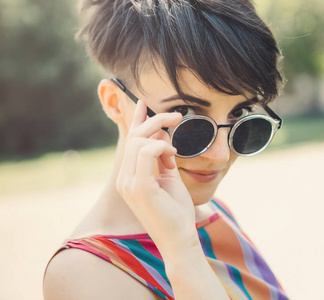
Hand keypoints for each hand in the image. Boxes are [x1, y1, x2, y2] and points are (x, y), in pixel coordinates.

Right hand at [116, 100, 197, 254]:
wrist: (179, 238)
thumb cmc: (176, 211)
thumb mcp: (169, 179)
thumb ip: (163, 160)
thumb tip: (163, 140)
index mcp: (129, 177)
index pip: (130, 143)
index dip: (137, 121)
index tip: (143, 104)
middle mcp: (124, 179)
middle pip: (134, 138)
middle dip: (154, 121)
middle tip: (176, 116)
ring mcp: (129, 183)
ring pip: (139, 141)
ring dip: (161, 134)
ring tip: (175, 147)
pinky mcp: (139, 187)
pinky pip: (146, 152)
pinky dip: (161, 147)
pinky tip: (172, 154)